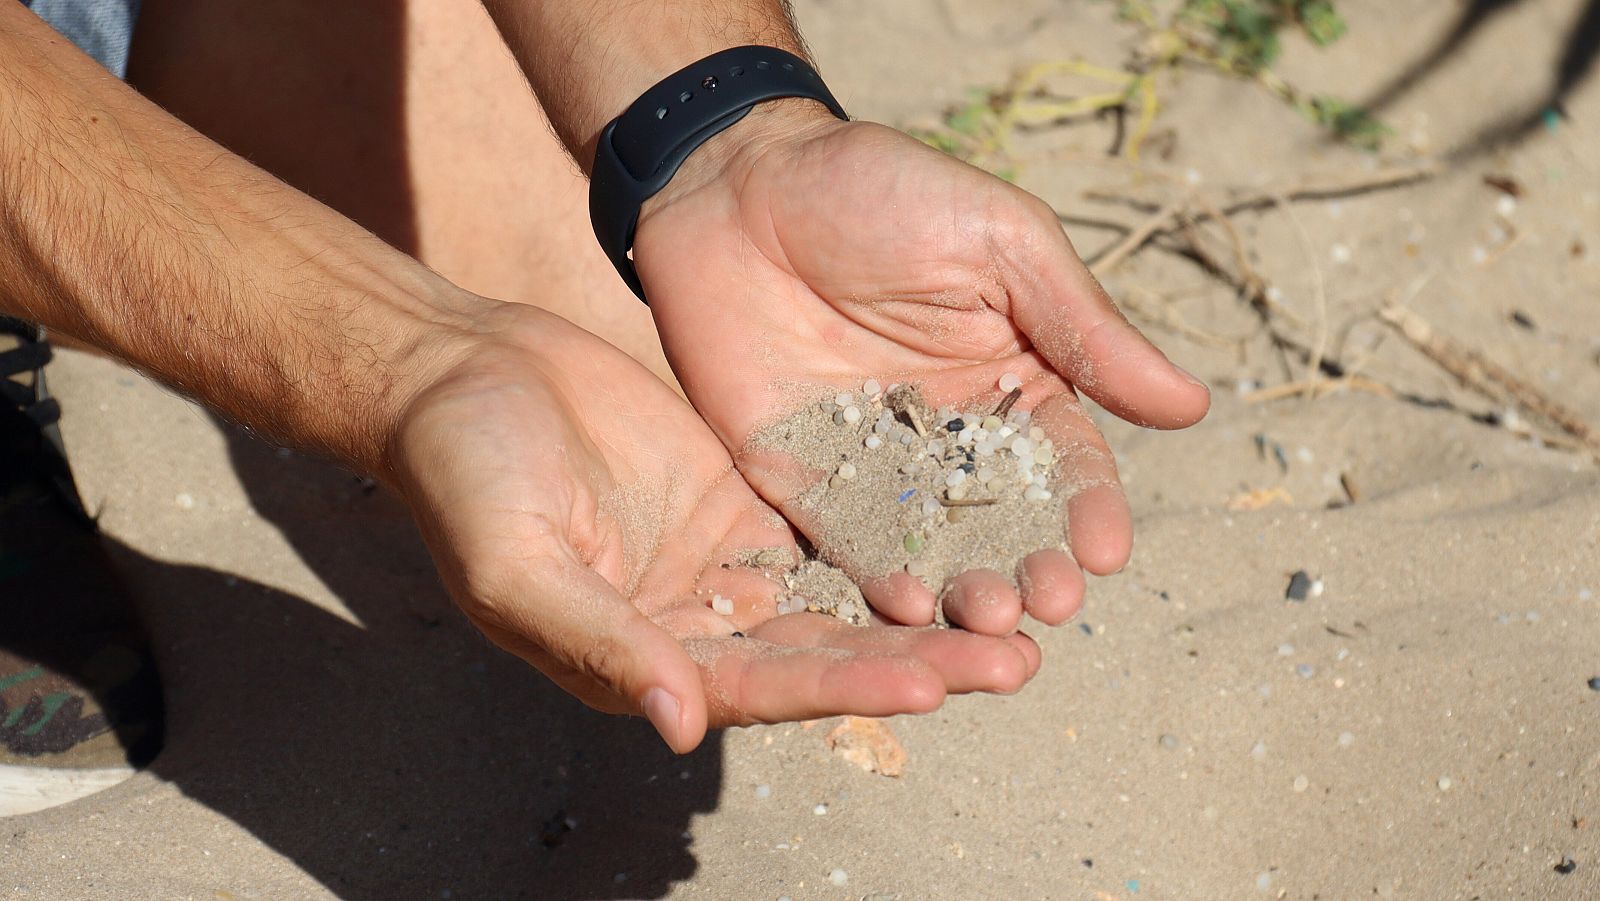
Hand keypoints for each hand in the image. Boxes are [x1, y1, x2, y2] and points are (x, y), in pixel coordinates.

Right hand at [388, 298, 1037, 752]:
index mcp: (644, 660)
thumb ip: (598, 640)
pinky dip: (890, 534)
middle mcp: (696, 624)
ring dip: (923, 608)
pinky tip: (958, 528)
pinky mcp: (742, 499)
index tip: (932, 683)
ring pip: (840, 596)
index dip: (848, 687)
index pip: (764, 686)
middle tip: (1016, 660)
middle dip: (917, 661)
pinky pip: (827, 525)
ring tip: (1016, 608)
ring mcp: (723, 561)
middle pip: (824, 653)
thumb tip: (679, 722)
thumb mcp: (518, 563)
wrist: (458, 376)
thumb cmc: (464, 476)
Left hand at [634, 105, 1210, 632]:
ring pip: (927, 545)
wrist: (743, 180)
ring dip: (960, 590)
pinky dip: (869, 574)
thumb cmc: (884, 191)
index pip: (1065, 463)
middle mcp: (948, 437)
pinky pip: (838, 537)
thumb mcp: (1001, 243)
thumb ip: (1083, 328)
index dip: (1088, 508)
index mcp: (1014, 381)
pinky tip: (902, 605)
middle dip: (1028, 567)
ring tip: (986, 622)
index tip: (1105, 551)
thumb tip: (1193, 406)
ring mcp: (871, 463)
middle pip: (999, 522)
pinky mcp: (798, 475)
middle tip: (1046, 606)